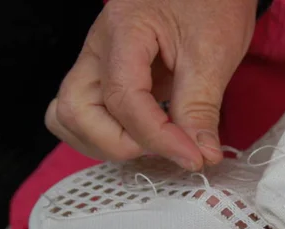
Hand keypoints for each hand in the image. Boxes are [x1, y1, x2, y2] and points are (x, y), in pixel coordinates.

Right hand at [45, 0, 257, 170]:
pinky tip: (141, 135)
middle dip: (120, 143)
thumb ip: (201, 107)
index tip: (193, 156)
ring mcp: (96, 63)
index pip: (124, 99)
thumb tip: (202, 154)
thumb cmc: (210, 2)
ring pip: (70, 116)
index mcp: (124, 31)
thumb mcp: (213, 52)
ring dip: (107, 143)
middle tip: (167, 147)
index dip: (158, 137)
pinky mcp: (104, 76)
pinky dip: (106, 134)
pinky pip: (85, 113)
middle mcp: (98, 48)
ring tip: (153, 143)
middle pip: (76, 111)